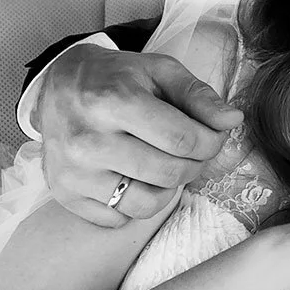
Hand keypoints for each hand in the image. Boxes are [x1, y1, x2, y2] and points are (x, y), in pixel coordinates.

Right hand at [36, 42, 243, 226]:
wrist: (56, 86)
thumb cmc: (116, 78)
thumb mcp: (159, 71)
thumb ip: (198, 96)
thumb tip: (233, 121)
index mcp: (112, 100)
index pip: (183, 139)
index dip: (210, 142)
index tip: (212, 137)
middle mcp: (88, 140)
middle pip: (168, 173)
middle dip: (193, 165)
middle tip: (189, 152)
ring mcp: (74, 172)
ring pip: (146, 205)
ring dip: (165, 189)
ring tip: (160, 165)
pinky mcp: (65, 194)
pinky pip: (118, 218)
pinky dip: (132, 203)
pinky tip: (129, 176)